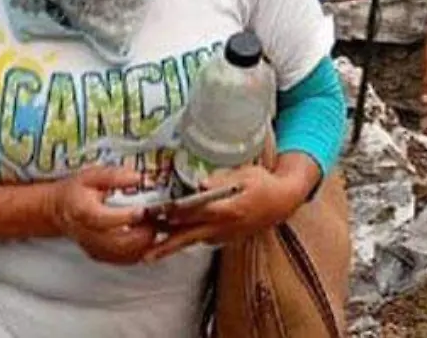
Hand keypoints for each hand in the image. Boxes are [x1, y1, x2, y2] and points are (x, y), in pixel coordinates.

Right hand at [49, 166, 154, 264]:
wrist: (60, 210)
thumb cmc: (77, 191)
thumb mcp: (92, 175)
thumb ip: (115, 176)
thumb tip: (138, 178)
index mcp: (83, 212)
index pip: (103, 219)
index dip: (125, 216)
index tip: (143, 209)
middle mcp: (87, 235)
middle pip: (118, 243)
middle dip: (143, 232)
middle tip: (156, 217)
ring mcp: (94, 249)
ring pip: (125, 255)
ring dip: (146, 242)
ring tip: (155, 223)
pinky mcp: (102, 256)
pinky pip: (125, 260)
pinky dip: (142, 249)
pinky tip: (148, 234)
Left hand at [142, 165, 308, 261]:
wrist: (282, 203)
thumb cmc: (263, 184)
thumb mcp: (246, 174)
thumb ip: (222, 179)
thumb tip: (201, 183)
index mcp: (229, 209)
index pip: (197, 212)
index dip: (176, 213)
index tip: (158, 214)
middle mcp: (224, 226)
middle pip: (189, 236)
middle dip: (166, 244)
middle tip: (145, 253)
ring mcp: (224, 235)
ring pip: (193, 242)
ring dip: (172, 246)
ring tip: (149, 253)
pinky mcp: (224, 238)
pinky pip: (201, 240)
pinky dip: (186, 241)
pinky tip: (170, 240)